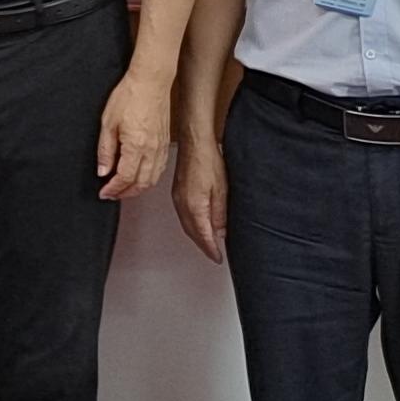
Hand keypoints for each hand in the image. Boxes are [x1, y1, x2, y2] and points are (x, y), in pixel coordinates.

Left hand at [93, 71, 171, 201]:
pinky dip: (149, 179)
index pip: (125, 178)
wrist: (151, 81)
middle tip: (112, 194)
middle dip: (125, 193)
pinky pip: (159, 169)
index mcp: (136, 146)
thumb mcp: (108, 122)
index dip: (113, 189)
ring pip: (152, 179)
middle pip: (140, 183)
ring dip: (138, 188)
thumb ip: (105, 150)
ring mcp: (161, 148)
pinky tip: (140, 177)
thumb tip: (103, 171)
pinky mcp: (165, 143)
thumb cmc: (129, 96)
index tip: (104, 192)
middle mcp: (152, 150)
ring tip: (124, 189)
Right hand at [172, 135, 228, 265]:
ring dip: (197, 236)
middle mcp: (183, 205)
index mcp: (194, 207)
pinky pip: (184, 216)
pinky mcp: (177, 192)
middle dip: (203, 246)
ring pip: (187, 225)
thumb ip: (220, 214)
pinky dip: (192, 225)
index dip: (211, 250)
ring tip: (208, 242)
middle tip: (213, 254)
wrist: (194, 142)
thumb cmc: (208, 160)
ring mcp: (178, 198)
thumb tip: (220, 232)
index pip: (203, 236)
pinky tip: (198, 223)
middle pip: (192, 233)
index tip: (218, 258)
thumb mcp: (221, 190)